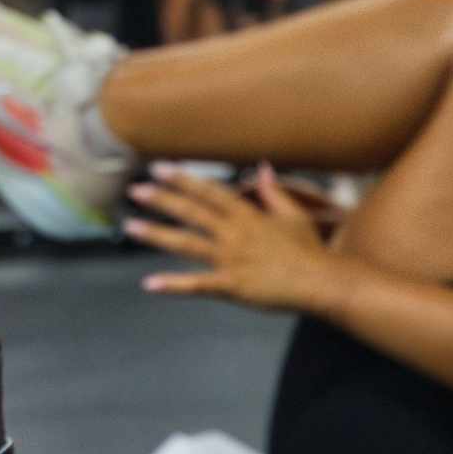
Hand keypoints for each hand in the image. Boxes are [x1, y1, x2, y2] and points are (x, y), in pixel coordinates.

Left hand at [128, 164, 338, 311]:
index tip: (161, 168)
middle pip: (192, 212)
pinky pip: (197, 285)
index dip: (184, 179)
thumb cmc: (310, 251)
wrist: (322, 281)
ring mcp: (230, 259)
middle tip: (135, 190)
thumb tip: (263, 168)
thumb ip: (274, 192)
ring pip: (187, 243)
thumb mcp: (294, 215)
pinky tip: (150, 284)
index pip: (210, 192)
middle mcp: (234, 233)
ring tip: (130, 227)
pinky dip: (173, 285)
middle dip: (162, 199)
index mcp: (248, 216)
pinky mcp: (232, 286)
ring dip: (156, 234)